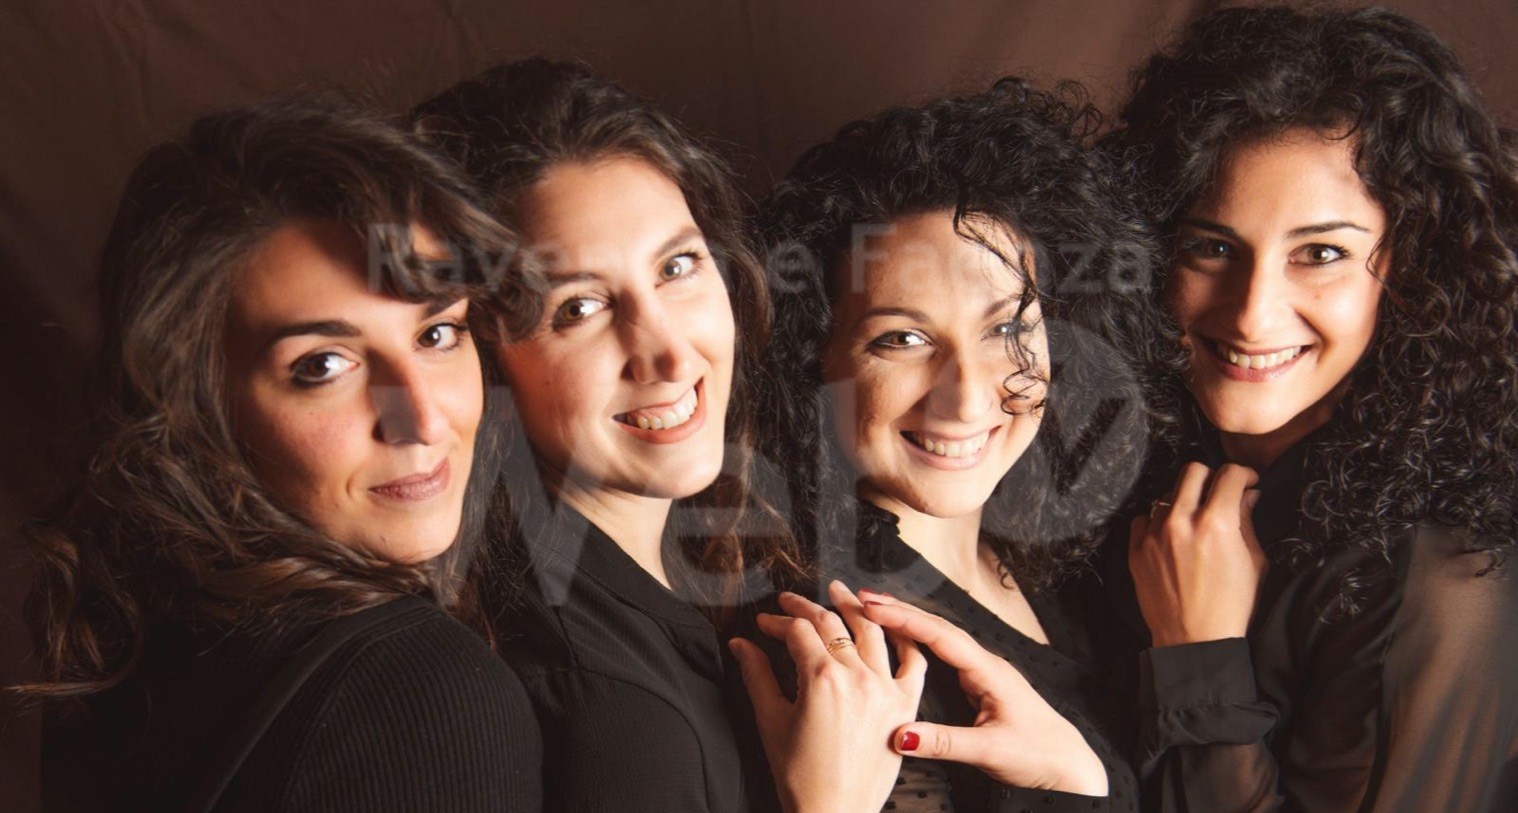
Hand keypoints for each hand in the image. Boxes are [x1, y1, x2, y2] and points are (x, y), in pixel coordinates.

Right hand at [730, 580, 926, 812]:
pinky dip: (906, 641)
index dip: (777, 620)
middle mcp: (857, 677)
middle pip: (831, 623)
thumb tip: (741, 645)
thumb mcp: (770, 721)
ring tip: (842, 593)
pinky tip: (895, 628)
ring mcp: (885, 689)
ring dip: (855, 607)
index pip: (798, 630)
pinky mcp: (905, 705)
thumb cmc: (801, 777)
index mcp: (821, 680)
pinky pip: (914, 662)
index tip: (764, 623)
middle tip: (790, 601)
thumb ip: (756, 675)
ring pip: (872, 632)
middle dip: (806, 607)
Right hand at [858, 591, 1108, 795]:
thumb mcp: (990, 751)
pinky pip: (944, 652)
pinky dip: (919, 639)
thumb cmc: (1039, 754)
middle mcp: (986, 664)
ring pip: (940, 636)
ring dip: (908, 621)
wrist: (1069, 765)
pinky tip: (904, 639)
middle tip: (862, 597)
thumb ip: (943, 743)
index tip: (873, 606)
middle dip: (899, 609)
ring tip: (874, 609)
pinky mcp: (981, 683)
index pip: (940, 635)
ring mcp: (984, 671)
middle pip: (937, 627)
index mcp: (989, 671)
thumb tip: (900, 734)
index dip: (904, 619)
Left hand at [1129, 461, 1266, 646]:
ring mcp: (1154, 535)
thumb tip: (1248, 494)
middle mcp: (1181, 522)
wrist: (1194, 640)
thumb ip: (1247, 521)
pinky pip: (1144, 518)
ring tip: (1195, 521)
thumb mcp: (1254, 562)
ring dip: (1184, 501)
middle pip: (1193, 471)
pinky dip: (1158, 521)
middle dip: (1212, 476)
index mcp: (1216, 524)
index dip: (1245, 474)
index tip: (1247, 481)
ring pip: (1167, 494)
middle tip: (1219, 492)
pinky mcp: (1136, 549)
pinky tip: (1172, 536)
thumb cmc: (1232, 605)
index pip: (1230, 474)